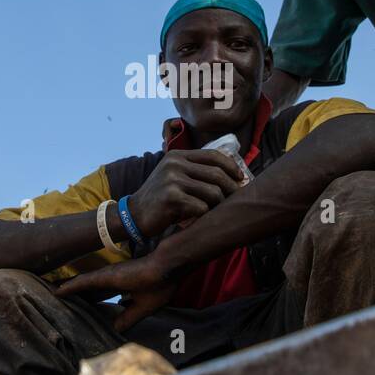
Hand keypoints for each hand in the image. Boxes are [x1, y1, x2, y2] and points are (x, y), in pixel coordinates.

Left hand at [54, 255, 176, 331]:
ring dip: (66, 290)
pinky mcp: (105, 276)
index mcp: (120, 287)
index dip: (86, 301)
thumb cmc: (160, 285)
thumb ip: (128, 318)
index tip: (74, 308)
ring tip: (49, 293)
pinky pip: (82, 282)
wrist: (167, 270)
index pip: (97, 295)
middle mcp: (110, 281)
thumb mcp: (143, 308)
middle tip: (55, 299)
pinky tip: (57, 291)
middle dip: (72, 296)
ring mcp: (106, 277)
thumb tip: (115, 330)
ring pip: (79, 285)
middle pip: (85, 290)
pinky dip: (69, 287)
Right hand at [127, 149, 243, 236]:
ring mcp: (172, 179)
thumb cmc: (161, 198)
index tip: (240, 178)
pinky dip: (205, 215)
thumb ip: (195, 170)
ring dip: (218, 204)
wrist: (134, 215)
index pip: (213, 155)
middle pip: (216, 174)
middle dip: (231, 188)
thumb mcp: (174, 176)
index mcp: (178, 156)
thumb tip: (231, 173)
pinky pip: (202, 207)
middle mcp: (175, 164)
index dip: (231, 166)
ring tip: (215, 211)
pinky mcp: (171, 197)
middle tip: (236, 199)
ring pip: (212, 192)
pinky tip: (199, 219)